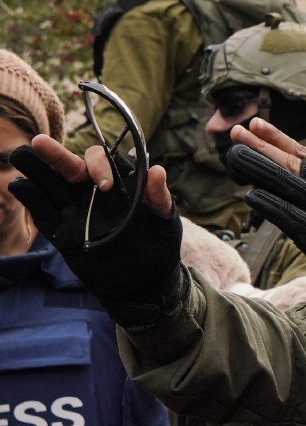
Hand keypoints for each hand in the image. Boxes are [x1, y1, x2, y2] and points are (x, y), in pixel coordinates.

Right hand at [9, 135, 184, 327]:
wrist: (144, 283)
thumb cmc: (158, 246)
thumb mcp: (164, 220)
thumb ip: (158, 197)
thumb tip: (157, 169)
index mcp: (117, 184)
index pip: (101, 161)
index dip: (100, 166)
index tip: (107, 187)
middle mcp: (90, 192)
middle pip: (69, 166)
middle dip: (55, 154)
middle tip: (40, 142)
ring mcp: (73, 210)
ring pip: (49, 183)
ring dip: (34, 168)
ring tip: (20, 155)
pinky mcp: (60, 232)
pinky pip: (41, 211)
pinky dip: (29, 196)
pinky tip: (20, 185)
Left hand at [223, 120, 305, 325]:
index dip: (282, 141)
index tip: (257, 126)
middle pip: (301, 171)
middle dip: (266, 151)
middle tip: (237, 135)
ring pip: (298, 194)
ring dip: (264, 173)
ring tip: (235, 156)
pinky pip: (302, 226)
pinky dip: (277, 209)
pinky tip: (254, 196)